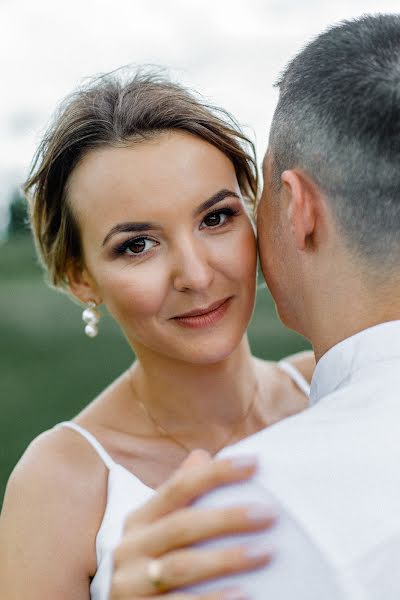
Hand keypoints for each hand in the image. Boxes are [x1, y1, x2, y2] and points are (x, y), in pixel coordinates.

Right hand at [110, 451, 275, 598]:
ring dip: (226, 558)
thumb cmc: (150, 561)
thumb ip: (179, 495)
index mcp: (139, 519)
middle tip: (269, 514)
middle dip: (228, 518)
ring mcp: (131, 584)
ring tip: (265, 552)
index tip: (254, 463)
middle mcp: (130, 548)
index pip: (179, 487)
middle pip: (182, 525)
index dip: (216, 473)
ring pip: (181, 566)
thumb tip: (202, 456)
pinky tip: (243, 594)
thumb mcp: (157, 527)